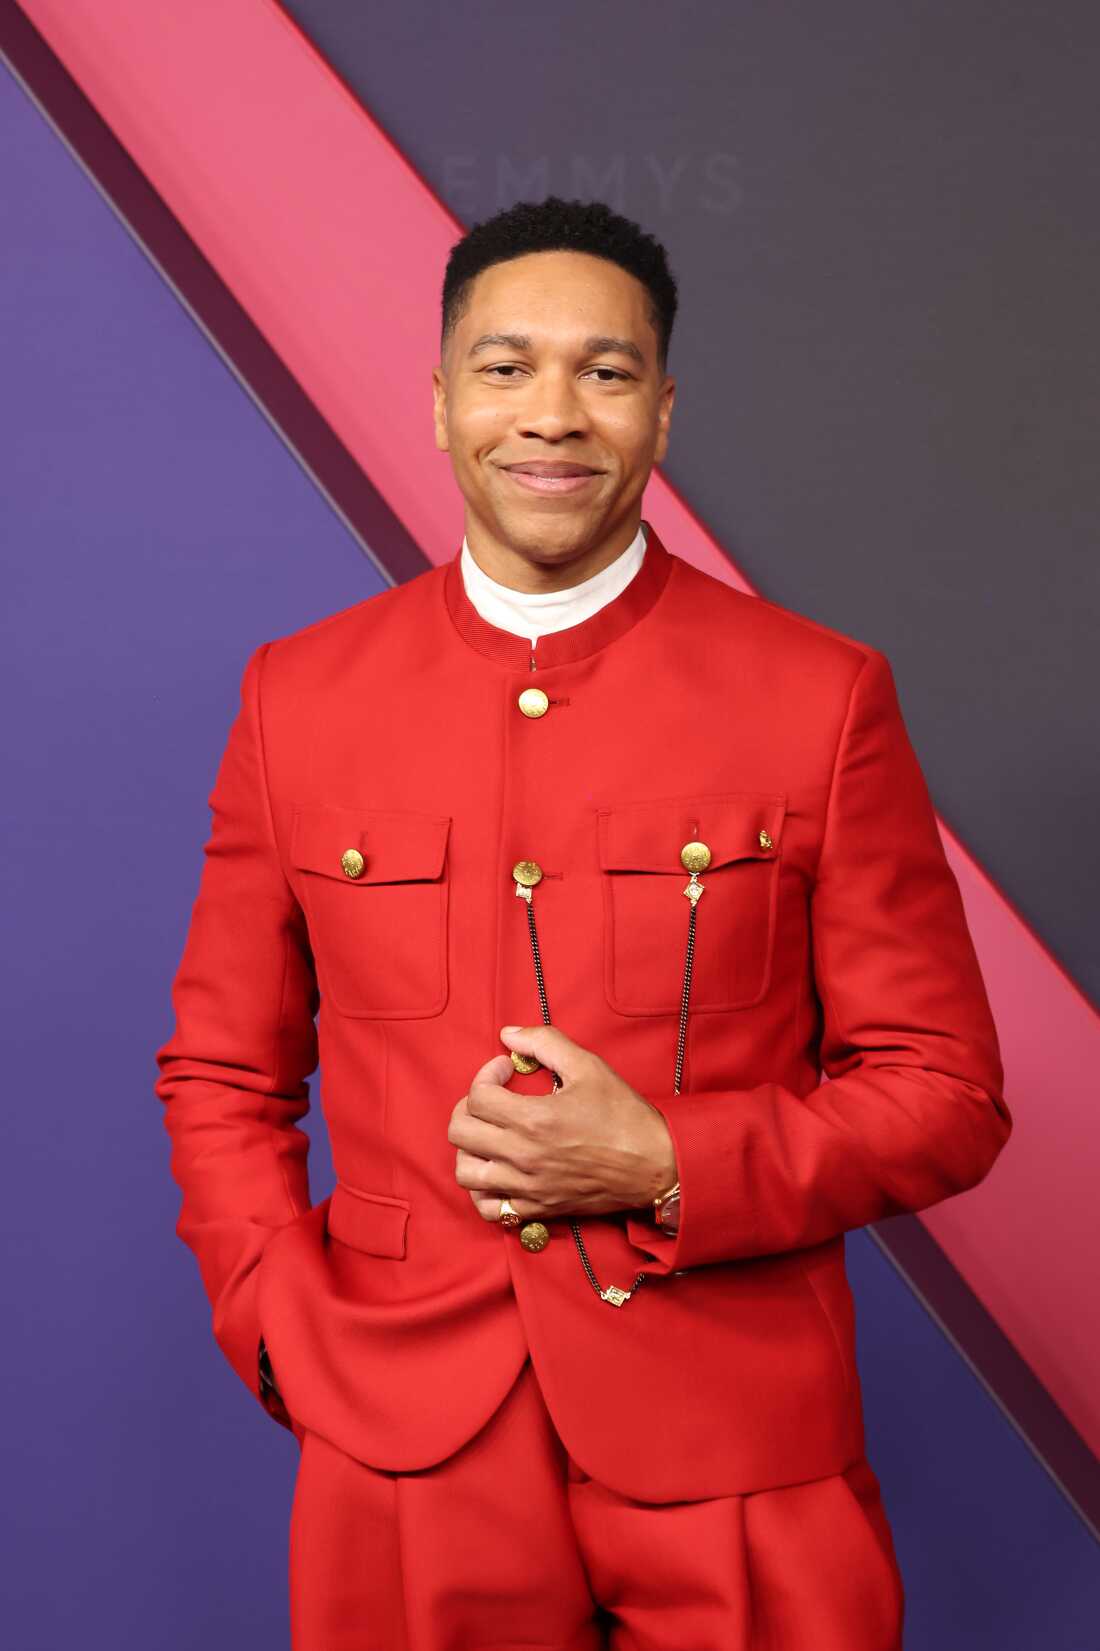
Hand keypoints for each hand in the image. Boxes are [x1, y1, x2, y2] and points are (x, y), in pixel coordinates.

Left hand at [447, 1023, 677, 1224]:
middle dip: (469, 1107)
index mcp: (533, 1120)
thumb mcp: (589, 1066)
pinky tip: (496, 1170)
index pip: (477, 1097)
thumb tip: (508, 1034)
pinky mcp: (536, 1208)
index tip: (508, 1070)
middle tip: (492, 1099)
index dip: (487, 1074)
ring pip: (465, 1172)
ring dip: (469, 1148)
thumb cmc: (623, 1115)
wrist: (655, 1165)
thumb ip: (544, 1042)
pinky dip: (482, 1190)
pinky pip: (488, 1207)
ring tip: (490, 1134)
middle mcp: (523, 1156)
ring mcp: (527, 1187)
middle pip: (460, 1132)